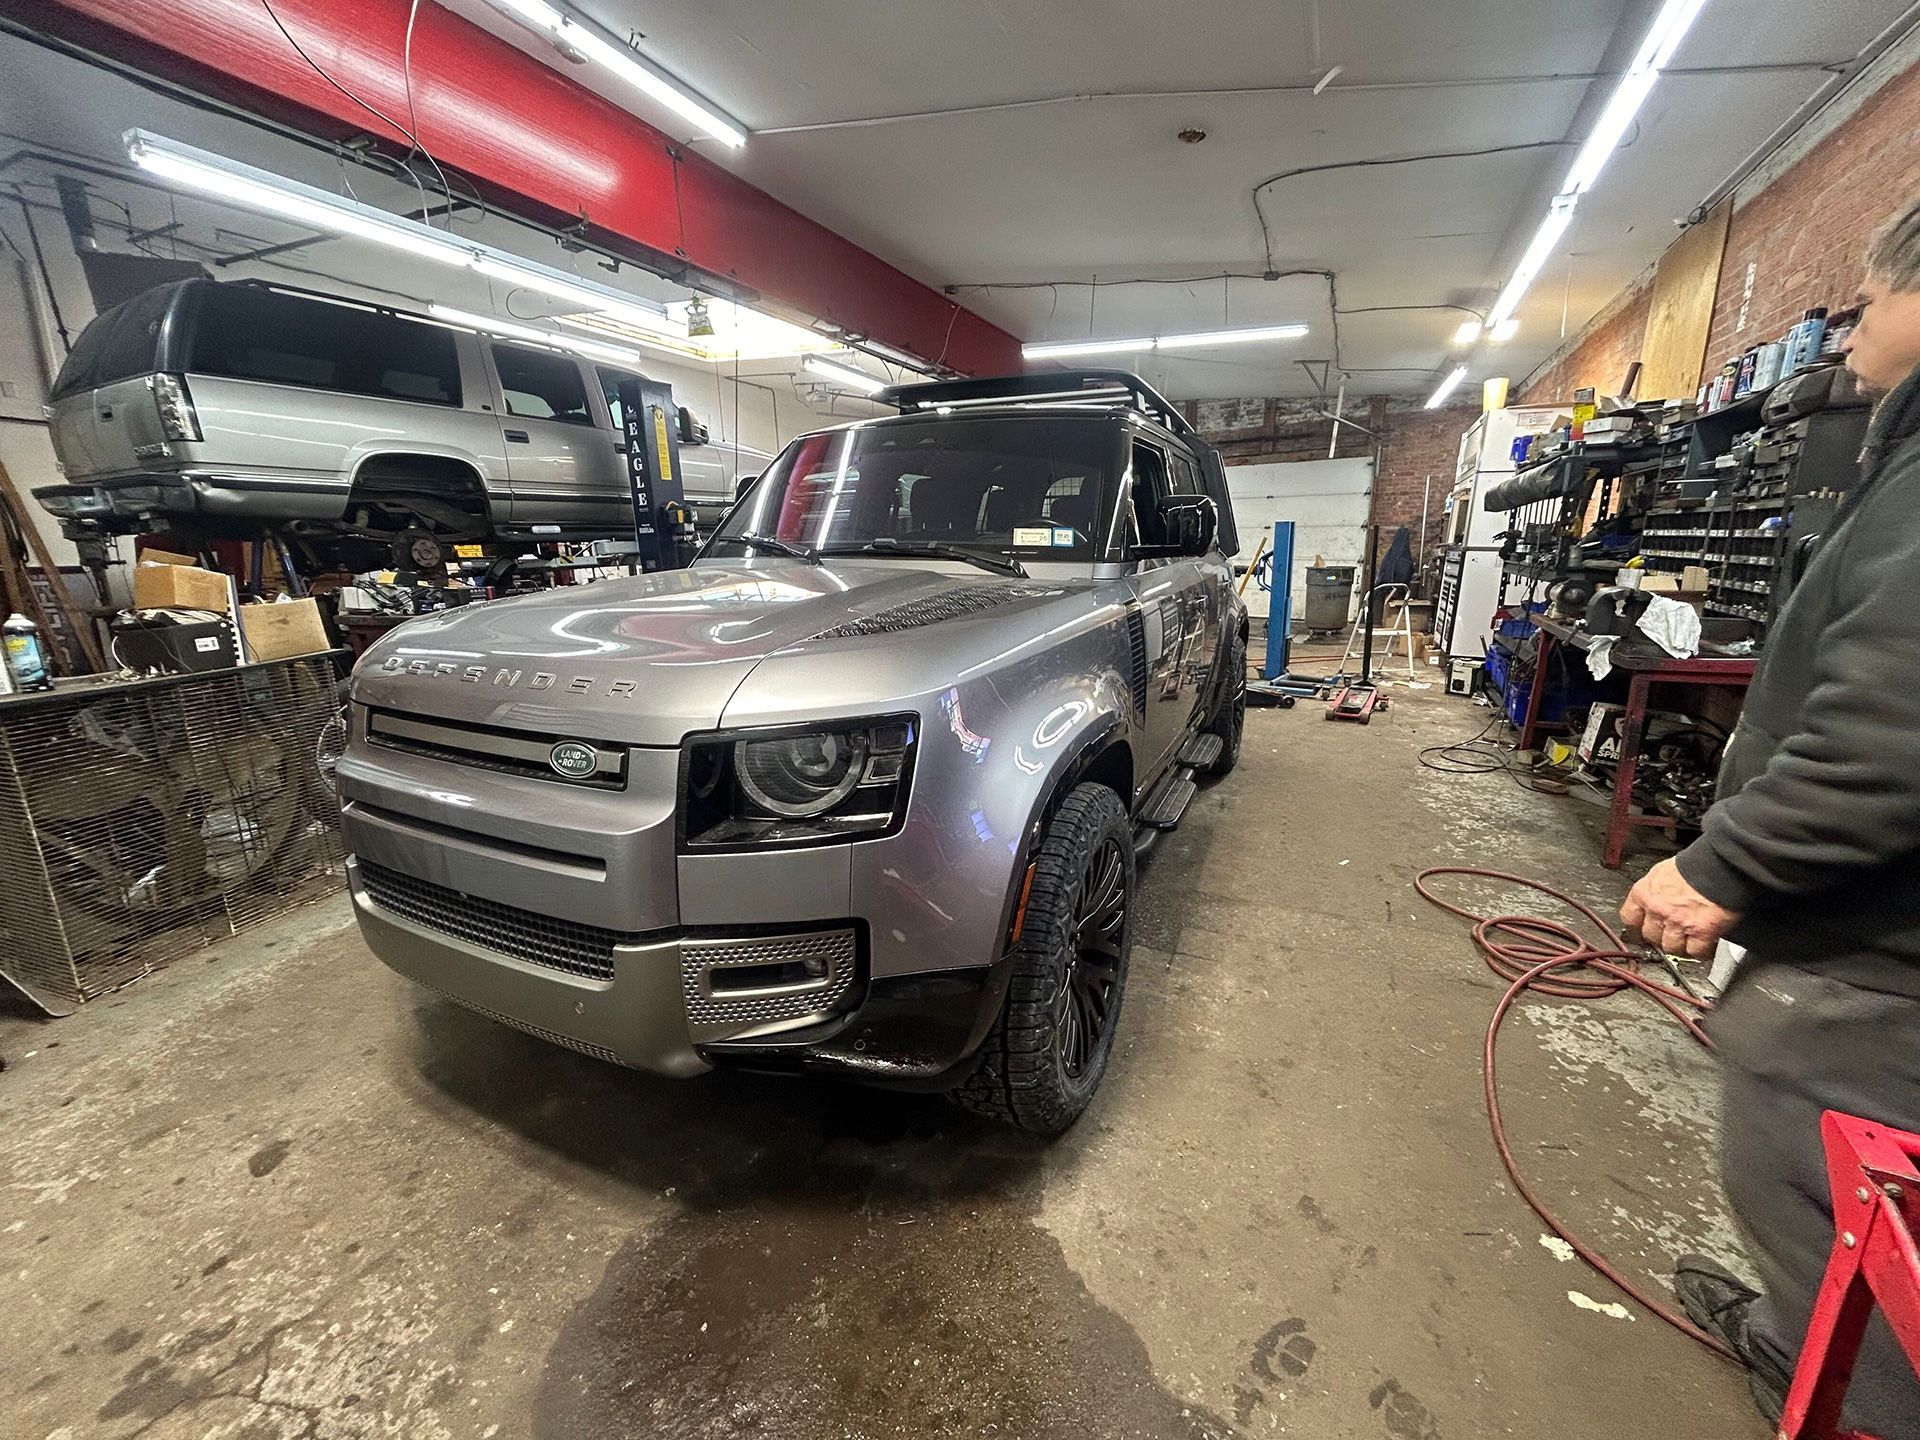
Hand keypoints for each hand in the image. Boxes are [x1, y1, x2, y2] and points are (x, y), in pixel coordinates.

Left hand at [1620, 858, 1739, 959]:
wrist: (1720, 865)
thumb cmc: (1695, 864)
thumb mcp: (1663, 871)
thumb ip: (1656, 888)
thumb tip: (1658, 897)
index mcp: (1645, 893)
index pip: (1629, 917)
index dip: (1636, 926)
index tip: (1641, 929)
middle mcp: (1658, 910)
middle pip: (1650, 936)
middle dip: (1660, 937)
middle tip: (1671, 934)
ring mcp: (1678, 923)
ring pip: (1671, 948)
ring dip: (1680, 946)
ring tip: (1688, 941)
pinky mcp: (1701, 932)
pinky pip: (1695, 952)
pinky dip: (1701, 952)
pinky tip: (1705, 947)